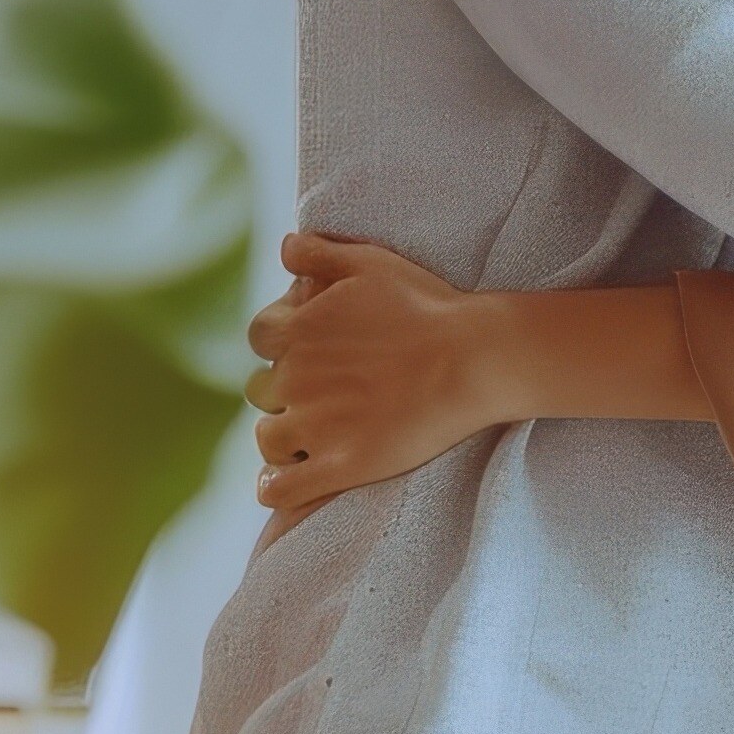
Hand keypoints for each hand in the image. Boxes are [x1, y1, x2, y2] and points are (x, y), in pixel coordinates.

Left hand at [246, 234, 494, 511]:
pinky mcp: (340, 465)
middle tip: (325, 391)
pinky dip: (274, 486)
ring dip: (282, 436)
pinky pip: (279, 488)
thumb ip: (318, 251)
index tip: (309, 347)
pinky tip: (284, 480)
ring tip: (308, 436)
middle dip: (288, 389)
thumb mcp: (371, 262)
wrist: (473, 359)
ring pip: (268, 438)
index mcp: (298, 330)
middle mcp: (296, 378)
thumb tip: (283, 246)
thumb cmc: (428, 307)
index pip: (261, 337)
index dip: (282, 342)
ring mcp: (315, 426)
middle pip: (263, 388)